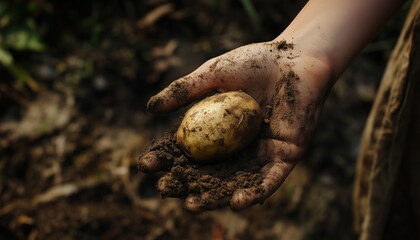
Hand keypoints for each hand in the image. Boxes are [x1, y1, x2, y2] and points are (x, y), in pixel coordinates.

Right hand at [139, 39, 332, 211]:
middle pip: (204, 172)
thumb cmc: (254, 61)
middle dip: (184, 183)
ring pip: (233, 183)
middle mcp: (234, 147)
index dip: (165, 158)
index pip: (184, 149)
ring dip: (213, 197)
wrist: (296, 58)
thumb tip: (150, 108)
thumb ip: (184, 91)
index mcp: (215, 129)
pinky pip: (268, 181)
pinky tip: (236, 203)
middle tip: (165, 190)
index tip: (145, 164)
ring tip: (192, 205)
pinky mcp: (284, 158)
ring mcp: (258, 154)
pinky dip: (254, 193)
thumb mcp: (212, 75)